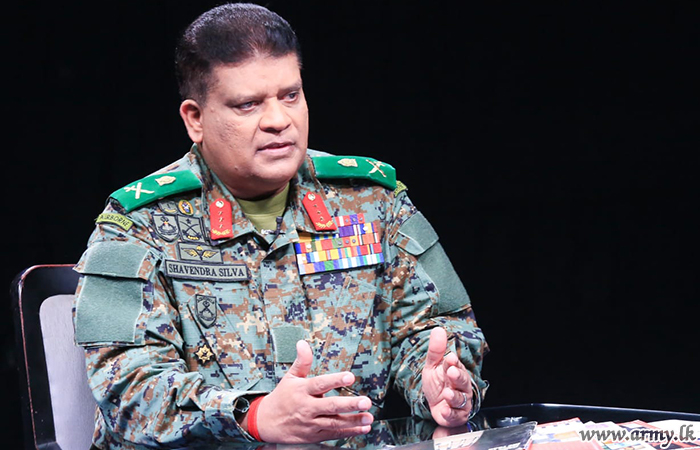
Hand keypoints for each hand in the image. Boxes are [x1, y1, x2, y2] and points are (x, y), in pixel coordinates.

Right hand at [253, 340, 373, 442]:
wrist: (266, 423)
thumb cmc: (282, 398)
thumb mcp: (290, 377)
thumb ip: (302, 361)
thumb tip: (303, 343)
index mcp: (302, 390)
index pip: (320, 384)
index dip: (335, 380)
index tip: (350, 376)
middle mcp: (307, 407)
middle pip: (330, 406)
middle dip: (349, 404)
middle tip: (365, 401)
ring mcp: (311, 423)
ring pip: (334, 423)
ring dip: (353, 421)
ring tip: (368, 417)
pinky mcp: (314, 436)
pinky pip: (333, 434)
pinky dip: (349, 432)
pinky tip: (362, 428)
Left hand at [421, 327, 472, 426]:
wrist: (435, 405)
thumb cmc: (437, 384)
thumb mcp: (432, 366)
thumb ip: (435, 350)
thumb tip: (438, 330)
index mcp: (455, 371)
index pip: (456, 365)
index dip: (453, 362)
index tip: (450, 358)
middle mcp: (461, 386)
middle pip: (462, 381)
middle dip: (457, 377)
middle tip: (451, 372)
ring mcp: (460, 402)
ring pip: (460, 399)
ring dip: (454, 396)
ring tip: (447, 392)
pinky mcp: (456, 416)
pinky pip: (455, 415)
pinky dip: (450, 413)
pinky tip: (445, 410)